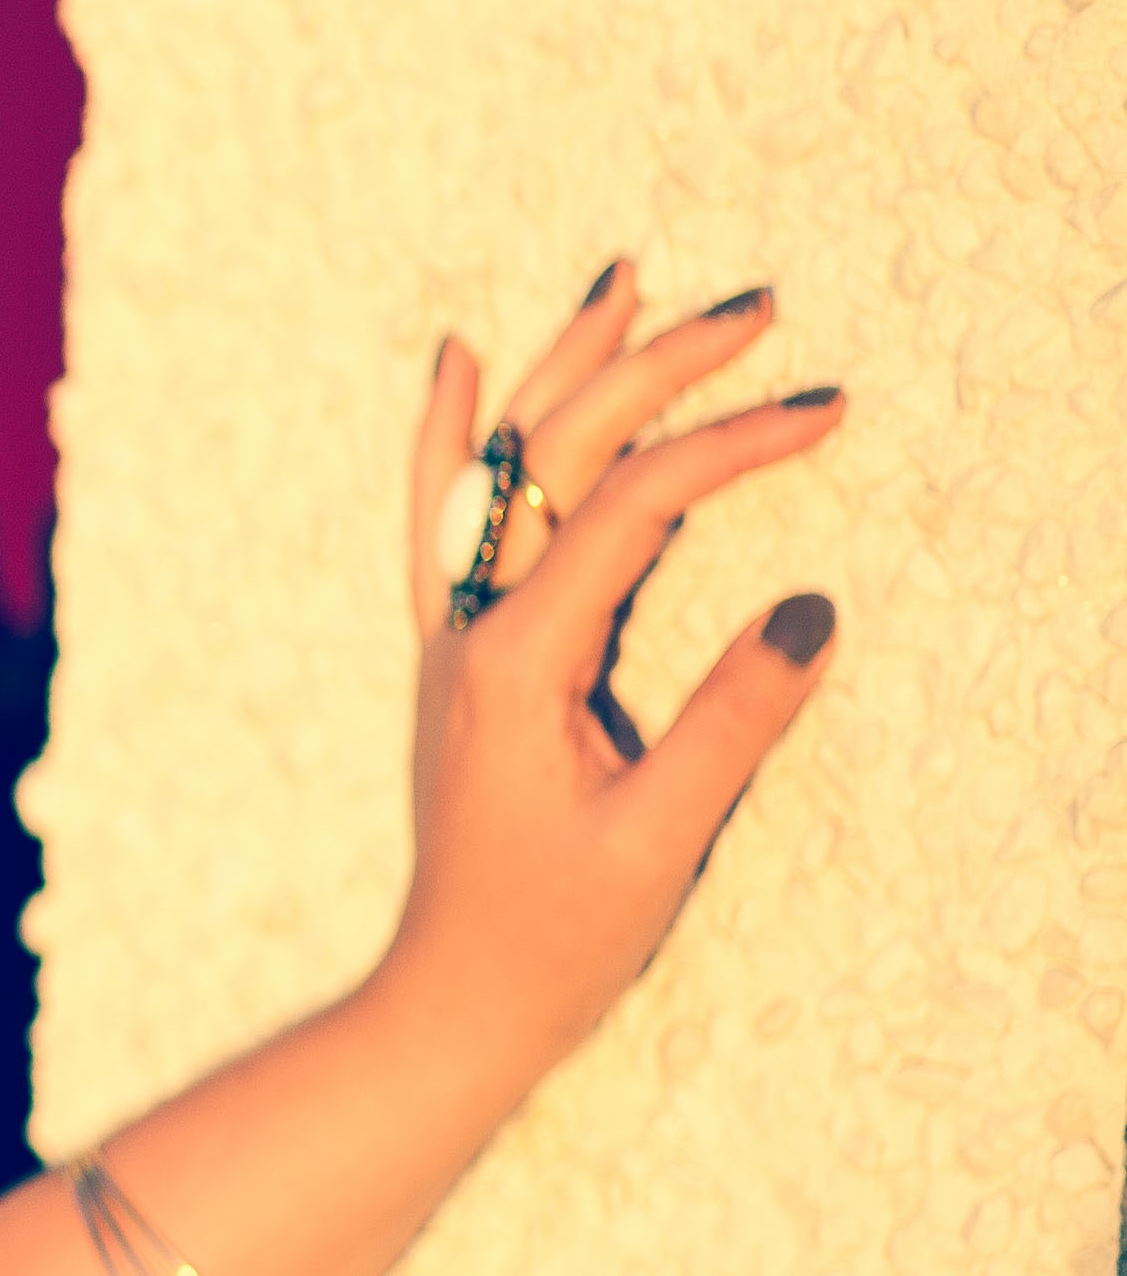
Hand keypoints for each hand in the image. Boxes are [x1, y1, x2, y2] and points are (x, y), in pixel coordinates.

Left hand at [381, 259, 844, 1083]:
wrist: (453, 997)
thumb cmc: (554, 935)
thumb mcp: (658, 839)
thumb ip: (731, 724)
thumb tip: (813, 609)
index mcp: (518, 658)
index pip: (634, 505)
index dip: (732, 444)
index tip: (829, 409)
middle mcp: (471, 626)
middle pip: (558, 455)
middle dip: (653, 367)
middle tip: (754, 305)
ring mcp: (456, 635)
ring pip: (499, 466)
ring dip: (564, 369)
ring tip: (624, 279)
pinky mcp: (463, 656)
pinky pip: (447, 516)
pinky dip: (458, 433)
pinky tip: (460, 365)